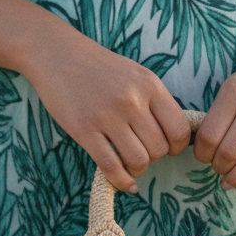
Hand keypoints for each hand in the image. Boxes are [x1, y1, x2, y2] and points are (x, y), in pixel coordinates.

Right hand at [27, 31, 191, 192]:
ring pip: (138, 161)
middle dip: (154, 158)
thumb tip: (173, 137)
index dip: (177, 147)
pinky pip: (111, 166)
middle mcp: (132, 100)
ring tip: (130, 164)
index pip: (180, 130)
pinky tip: (124, 182)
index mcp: (149, 85)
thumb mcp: (135, 74)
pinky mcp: (84, 129)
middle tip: (142, 153)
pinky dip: (121, 181)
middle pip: (159, 149)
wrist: (56, 53)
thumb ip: (154, 102)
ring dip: (138, 169)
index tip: (167, 148)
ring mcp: (107, 115)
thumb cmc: (98, 67)